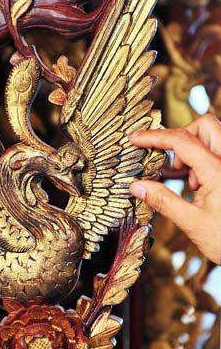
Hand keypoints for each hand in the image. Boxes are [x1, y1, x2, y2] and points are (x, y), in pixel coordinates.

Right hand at [129, 114, 220, 264]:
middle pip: (204, 124)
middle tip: (173, 164)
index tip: (135, 139)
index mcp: (218, 171)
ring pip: (215, 135)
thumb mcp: (192, 224)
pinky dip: (207, 159)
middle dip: (182, 136)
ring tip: (191, 181)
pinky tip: (203, 186)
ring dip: (196, 148)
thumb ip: (163, 201)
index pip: (180, 140)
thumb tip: (136, 186)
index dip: (154, 137)